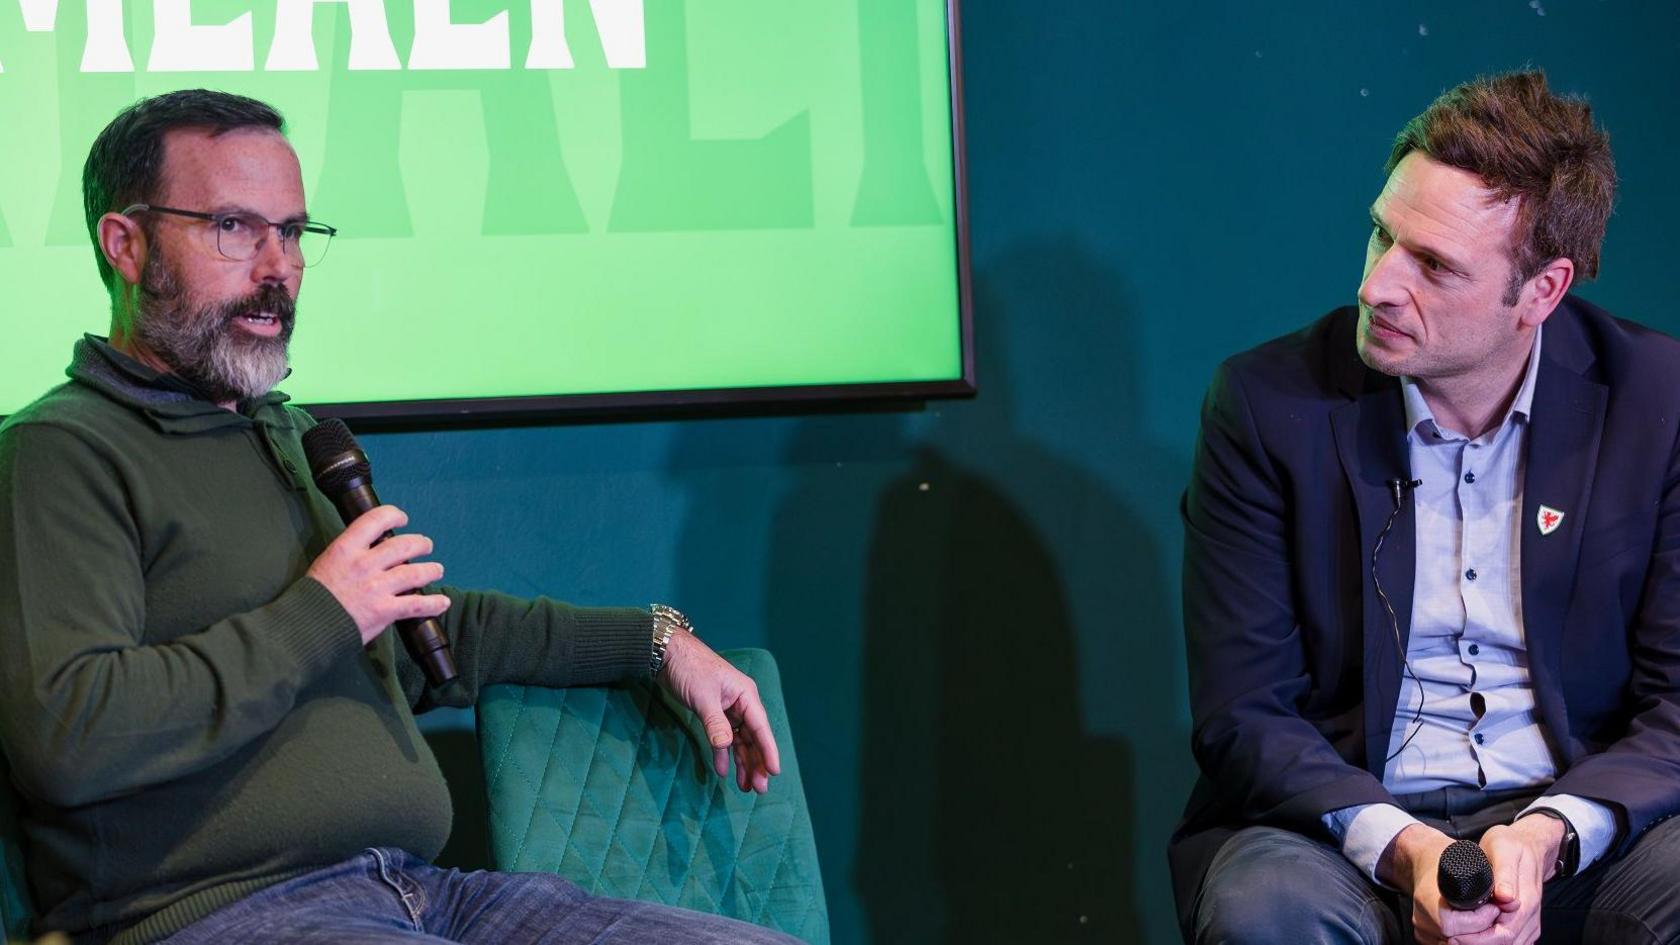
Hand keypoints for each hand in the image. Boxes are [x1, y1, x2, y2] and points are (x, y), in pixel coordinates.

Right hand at [306, 505, 448, 644]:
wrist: (308, 625)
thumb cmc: (315, 594)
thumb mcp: (328, 562)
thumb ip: (351, 553)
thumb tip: (373, 549)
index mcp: (346, 548)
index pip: (375, 520)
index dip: (394, 515)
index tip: (402, 519)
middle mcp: (365, 564)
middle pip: (404, 546)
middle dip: (420, 544)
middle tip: (426, 545)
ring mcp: (377, 587)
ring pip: (416, 573)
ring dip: (431, 570)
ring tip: (437, 570)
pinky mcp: (385, 610)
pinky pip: (417, 604)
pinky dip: (434, 603)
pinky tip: (442, 602)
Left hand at [657, 630, 781, 792]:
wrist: (668, 655)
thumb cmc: (691, 669)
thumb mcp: (704, 698)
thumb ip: (716, 724)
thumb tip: (726, 746)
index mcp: (746, 695)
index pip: (761, 728)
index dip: (768, 751)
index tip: (774, 772)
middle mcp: (741, 704)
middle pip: (754, 738)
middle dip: (756, 763)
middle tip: (759, 789)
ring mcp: (729, 709)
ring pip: (740, 741)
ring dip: (742, 762)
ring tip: (745, 787)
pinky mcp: (714, 714)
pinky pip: (723, 738)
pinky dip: (723, 754)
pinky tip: (723, 770)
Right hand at [1384, 823, 1499, 944]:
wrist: (1426, 860)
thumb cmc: (1447, 858)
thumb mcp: (1470, 862)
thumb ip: (1493, 880)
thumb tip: (1511, 900)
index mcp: (1426, 900)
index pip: (1452, 926)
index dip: (1479, 920)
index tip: (1493, 908)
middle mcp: (1421, 920)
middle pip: (1457, 941)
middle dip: (1482, 932)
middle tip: (1495, 916)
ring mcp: (1423, 932)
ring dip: (1477, 938)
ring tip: (1488, 921)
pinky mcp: (1427, 938)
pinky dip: (1468, 940)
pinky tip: (1479, 929)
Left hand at [1449, 816, 1560, 944]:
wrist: (1529, 845)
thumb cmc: (1512, 845)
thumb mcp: (1504, 849)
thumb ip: (1505, 873)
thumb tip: (1506, 898)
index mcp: (1526, 901)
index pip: (1504, 935)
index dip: (1478, 940)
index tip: (1454, 936)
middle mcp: (1530, 917)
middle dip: (1475, 944)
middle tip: (1448, 940)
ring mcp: (1529, 923)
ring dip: (1481, 944)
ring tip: (1455, 939)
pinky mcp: (1525, 924)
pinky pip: (1511, 942)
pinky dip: (1490, 942)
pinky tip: (1470, 937)